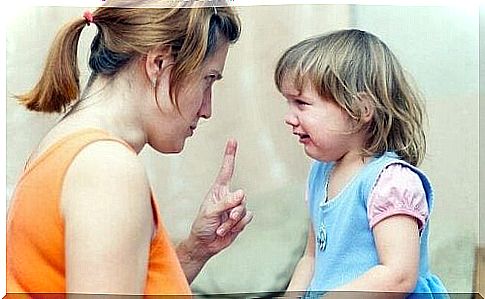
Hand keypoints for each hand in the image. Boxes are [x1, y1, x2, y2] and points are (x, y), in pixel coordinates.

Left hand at [188, 139, 252, 259]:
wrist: (205, 244)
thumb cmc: (202, 225)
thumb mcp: (210, 212)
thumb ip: (225, 202)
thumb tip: (241, 193)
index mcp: (218, 190)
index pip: (226, 170)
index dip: (230, 155)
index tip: (232, 140)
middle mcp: (228, 196)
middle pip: (241, 196)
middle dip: (234, 209)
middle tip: (224, 217)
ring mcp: (235, 208)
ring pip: (244, 209)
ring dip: (233, 221)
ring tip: (221, 228)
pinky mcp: (240, 219)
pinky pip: (247, 218)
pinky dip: (238, 226)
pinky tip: (227, 231)